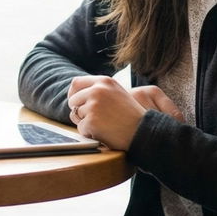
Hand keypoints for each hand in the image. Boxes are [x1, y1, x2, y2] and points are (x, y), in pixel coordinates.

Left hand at [67, 77, 182, 150]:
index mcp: (104, 81)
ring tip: (105, 126)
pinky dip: (90, 134)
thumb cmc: (131, 116)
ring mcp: (94, 105)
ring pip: (76, 116)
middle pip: (73, 101)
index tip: (75, 103)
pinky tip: (105, 133)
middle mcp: (97, 90)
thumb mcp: (117, 94)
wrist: (144, 131)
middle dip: (79, 112)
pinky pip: (81, 129)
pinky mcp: (91, 121)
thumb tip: (75, 97)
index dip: (73, 94)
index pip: (76, 83)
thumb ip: (99, 91)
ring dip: (86, 123)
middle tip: (94, 120)